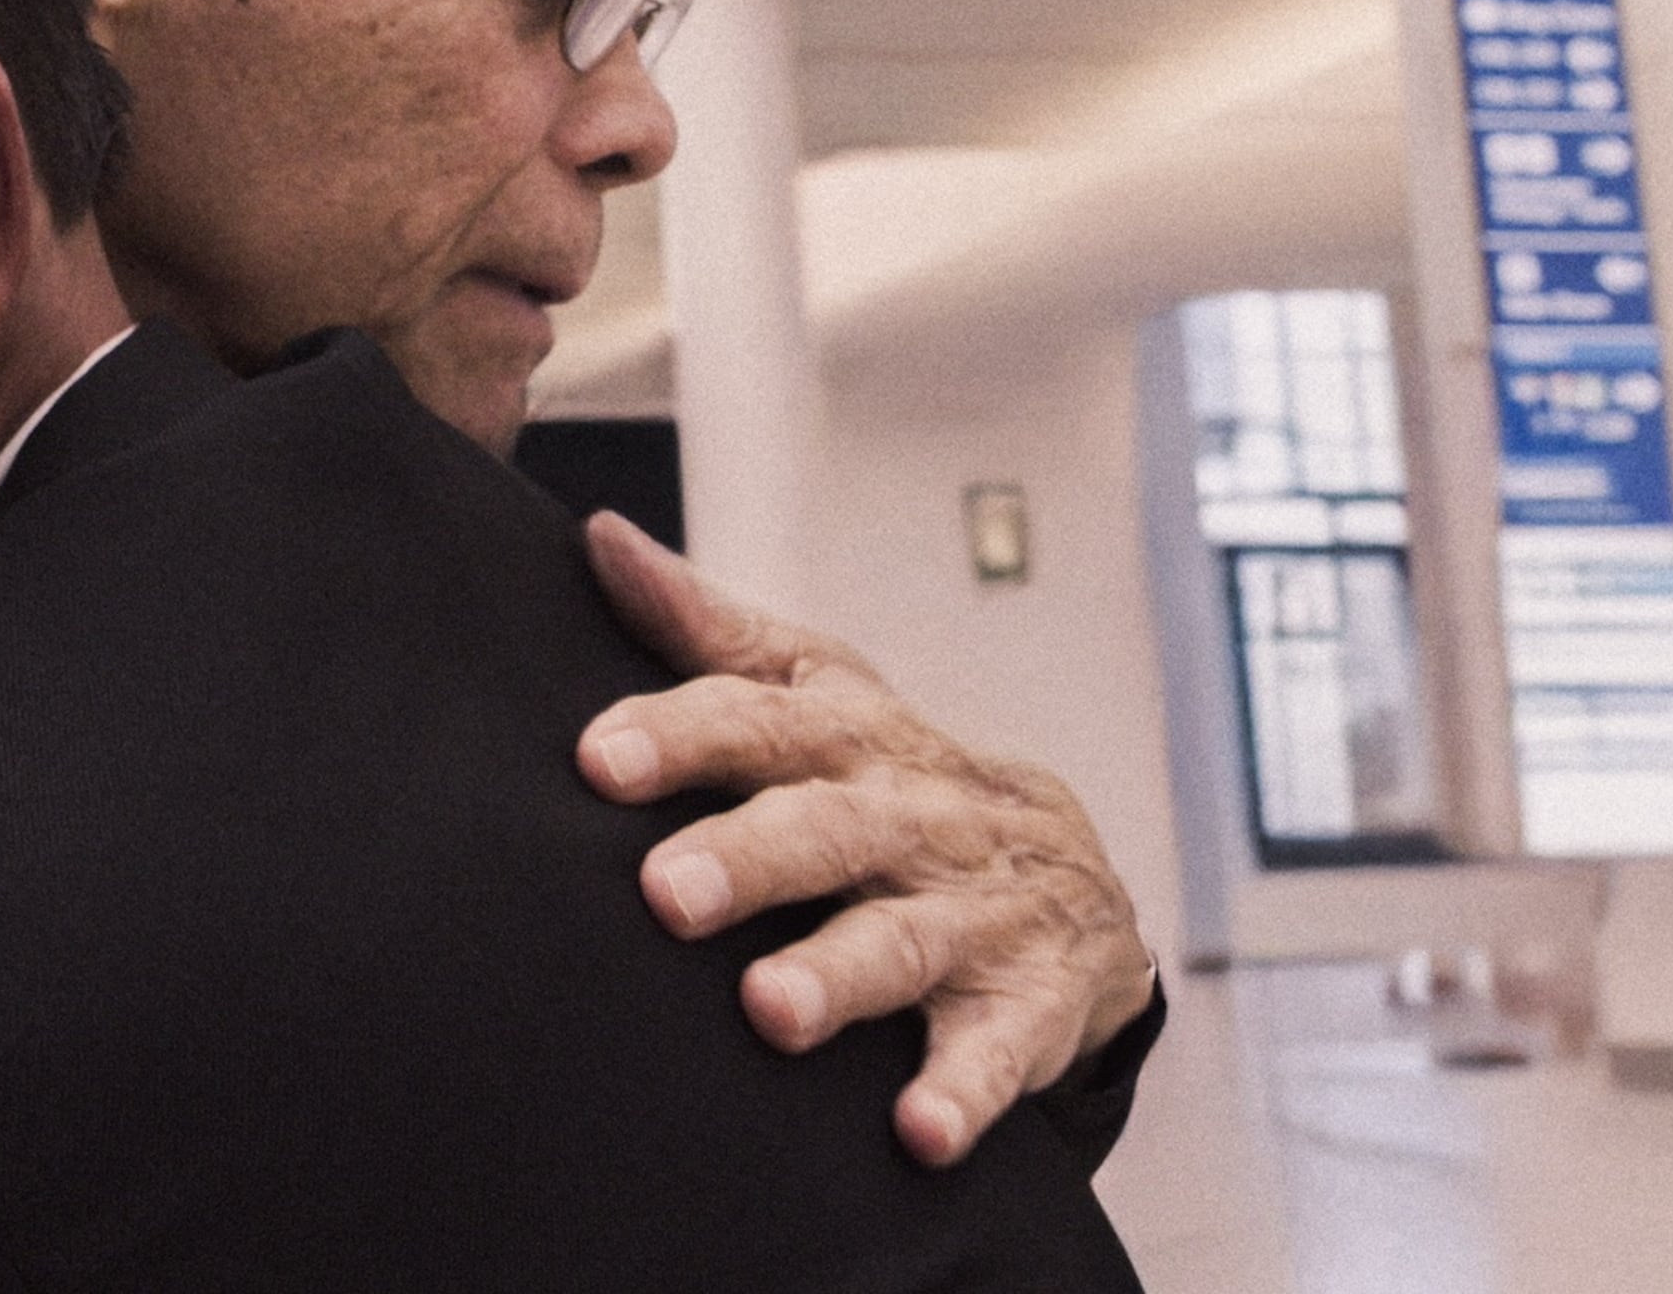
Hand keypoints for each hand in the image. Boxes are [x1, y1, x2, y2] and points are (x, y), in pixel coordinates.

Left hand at [571, 513, 1155, 1167]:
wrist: (1073, 879)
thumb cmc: (895, 784)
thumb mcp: (820, 696)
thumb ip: (708, 632)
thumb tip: (599, 539)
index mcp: (851, 740)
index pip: (764, 720)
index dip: (684, 735)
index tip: (599, 758)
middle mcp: (914, 818)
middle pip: (828, 829)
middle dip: (748, 859)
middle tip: (663, 893)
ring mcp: (975, 914)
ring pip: (903, 941)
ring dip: (836, 975)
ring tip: (769, 1011)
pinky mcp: (1030, 1006)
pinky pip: (999, 1053)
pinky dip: (963, 1092)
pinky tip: (917, 1132)